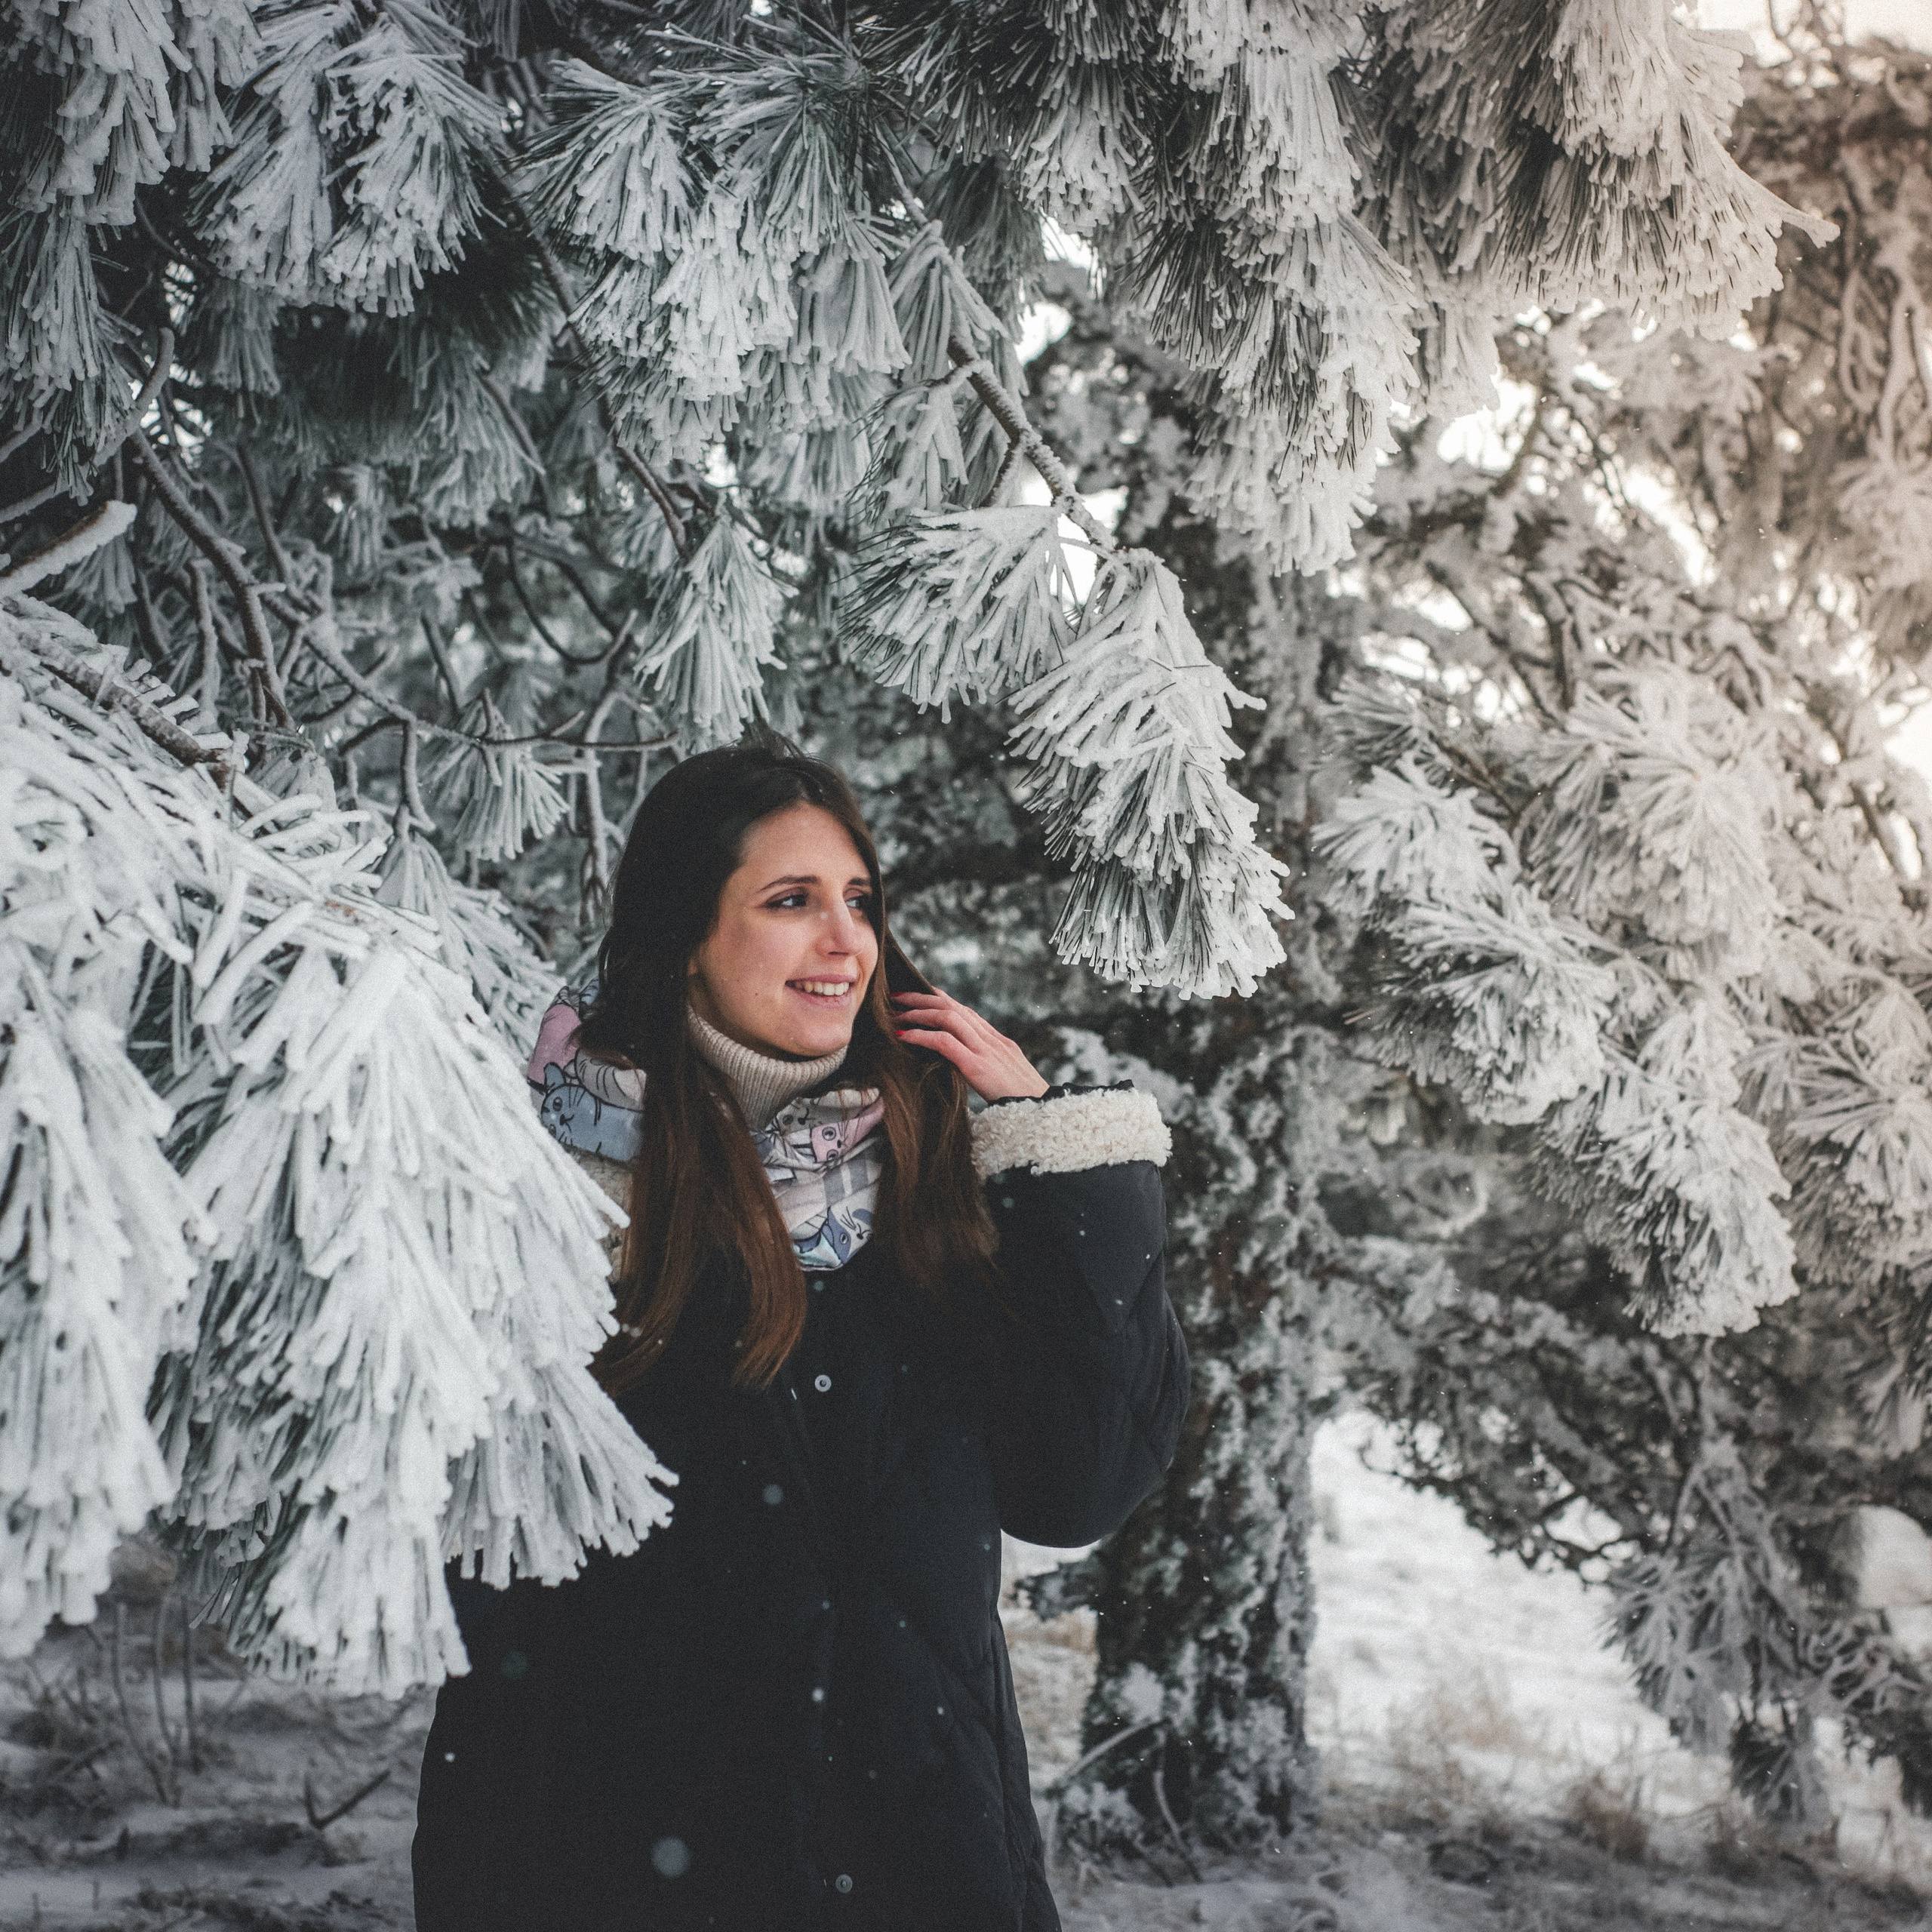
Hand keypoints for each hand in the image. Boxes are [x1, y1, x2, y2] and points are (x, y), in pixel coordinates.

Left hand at [890, 990, 1048, 1102]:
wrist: (1044, 1114)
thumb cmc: (1026, 1104)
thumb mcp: (1007, 1080)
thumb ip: (989, 1069)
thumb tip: (966, 1069)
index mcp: (999, 1042)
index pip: (966, 1011)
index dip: (941, 1000)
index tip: (920, 994)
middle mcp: (992, 1040)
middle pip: (953, 1007)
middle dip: (923, 998)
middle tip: (898, 995)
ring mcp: (986, 1051)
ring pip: (947, 1018)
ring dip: (918, 1013)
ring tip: (895, 1015)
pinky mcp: (977, 1066)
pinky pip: (944, 1042)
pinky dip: (921, 1036)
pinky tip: (903, 1037)